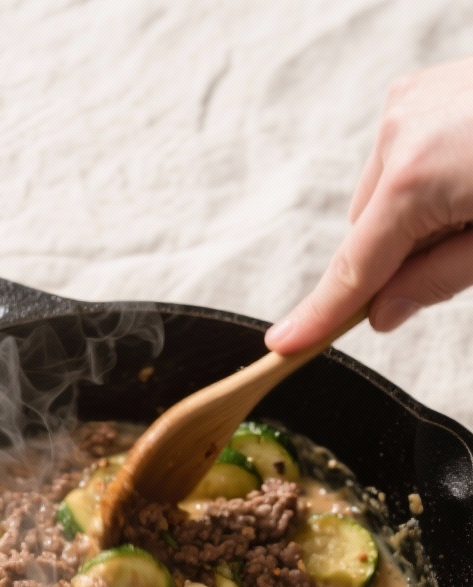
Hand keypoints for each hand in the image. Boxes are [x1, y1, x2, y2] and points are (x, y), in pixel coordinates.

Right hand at [266, 59, 472, 352]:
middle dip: (394, 260)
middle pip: (365, 234)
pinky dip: (421, 184)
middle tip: (460, 252)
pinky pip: (398, 161)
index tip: (283, 345)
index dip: (320, 315)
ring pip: (380, 199)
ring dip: (411, 220)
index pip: (354, 270)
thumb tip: (385, 312)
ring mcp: (407, 104)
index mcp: (415, 178)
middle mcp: (397, 134)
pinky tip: (468, 174)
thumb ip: (437, 282)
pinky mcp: (420, 90)